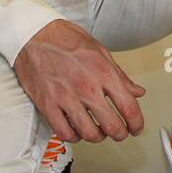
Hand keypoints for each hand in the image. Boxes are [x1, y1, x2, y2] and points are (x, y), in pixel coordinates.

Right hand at [14, 20, 145, 142]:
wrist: (35, 35)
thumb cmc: (66, 40)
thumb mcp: (101, 52)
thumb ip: (120, 76)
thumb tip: (137, 91)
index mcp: (103, 73)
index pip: (128, 107)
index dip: (136, 123)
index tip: (136, 128)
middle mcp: (86, 87)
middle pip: (111, 125)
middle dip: (120, 134)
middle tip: (120, 133)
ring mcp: (65, 98)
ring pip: (88, 133)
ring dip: (98, 137)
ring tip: (99, 132)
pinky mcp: (47, 105)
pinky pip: (63, 132)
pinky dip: (74, 137)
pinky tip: (77, 131)